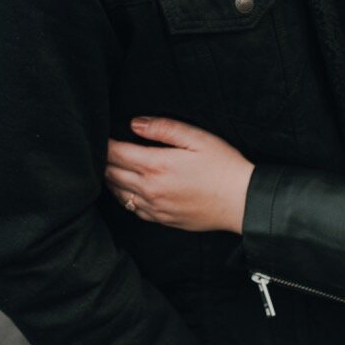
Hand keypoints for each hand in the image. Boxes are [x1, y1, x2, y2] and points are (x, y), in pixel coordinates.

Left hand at [104, 116, 253, 233]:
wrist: (242, 202)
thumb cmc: (223, 166)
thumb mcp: (197, 138)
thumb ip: (163, 128)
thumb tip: (134, 124)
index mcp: (156, 165)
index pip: (114, 153)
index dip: (104, 142)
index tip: (102, 135)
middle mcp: (150, 189)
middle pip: (110, 173)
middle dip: (102, 160)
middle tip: (102, 149)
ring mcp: (154, 207)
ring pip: (117, 192)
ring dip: (109, 178)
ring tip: (109, 166)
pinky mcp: (161, 219)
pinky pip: (131, 209)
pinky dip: (122, 196)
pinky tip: (126, 187)